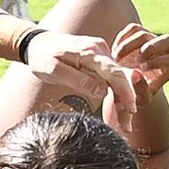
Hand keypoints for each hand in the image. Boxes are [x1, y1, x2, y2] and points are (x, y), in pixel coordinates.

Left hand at [23, 31, 151, 132]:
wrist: (38, 43)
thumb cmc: (42, 57)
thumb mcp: (54, 71)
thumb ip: (79, 80)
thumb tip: (103, 91)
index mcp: (89, 51)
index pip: (114, 72)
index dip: (125, 91)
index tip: (130, 108)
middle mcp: (100, 49)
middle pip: (120, 77)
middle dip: (126, 100)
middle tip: (126, 125)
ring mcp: (101, 53)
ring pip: (118, 78)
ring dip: (121, 100)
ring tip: (122, 123)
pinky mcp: (100, 59)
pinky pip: (112, 77)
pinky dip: (115, 93)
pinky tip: (116, 109)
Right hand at [111, 22, 168, 96]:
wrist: (124, 87)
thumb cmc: (136, 96)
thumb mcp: (139, 99)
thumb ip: (140, 90)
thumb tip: (136, 74)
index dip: (159, 62)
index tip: (143, 68)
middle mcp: (163, 51)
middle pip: (168, 40)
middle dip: (152, 48)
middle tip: (136, 60)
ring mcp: (150, 40)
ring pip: (144, 33)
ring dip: (129, 46)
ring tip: (116, 60)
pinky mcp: (137, 33)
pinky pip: (133, 28)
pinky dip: (122, 39)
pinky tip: (114, 53)